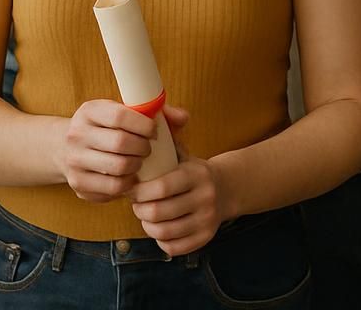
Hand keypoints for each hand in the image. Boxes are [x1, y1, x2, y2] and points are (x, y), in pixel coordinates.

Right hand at [56, 99, 155, 203]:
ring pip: (119, 167)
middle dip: (142, 147)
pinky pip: (114, 187)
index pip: (120, 116)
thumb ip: (148, 112)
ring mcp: (74, 160)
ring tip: (137, 161)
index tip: (153, 131)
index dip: (144, 125)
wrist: (64, 148)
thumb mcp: (117, 112)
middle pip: (121, 143)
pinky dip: (128, 183)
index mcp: (89, 111)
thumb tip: (180, 117)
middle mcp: (77, 134)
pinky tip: (128, 175)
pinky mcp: (78, 183)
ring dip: (136, 165)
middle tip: (146, 149)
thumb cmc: (102, 129)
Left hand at [131, 104, 232, 255]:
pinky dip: (161, 241)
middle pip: (159, 212)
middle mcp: (205, 197)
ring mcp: (207, 219)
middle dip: (140, 210)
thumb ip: (165, 137)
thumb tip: (148, 113)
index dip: (140, 191)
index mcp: (195, 174)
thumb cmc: (192, 169)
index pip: (161, 187)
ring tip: (146, 216)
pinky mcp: (206, 237)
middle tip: (137, 204)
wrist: (227, 188)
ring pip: (165, 232)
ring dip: (148, 226)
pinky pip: (174, 248)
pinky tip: (160, 229)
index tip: (133, 188)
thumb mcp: (183, 151)